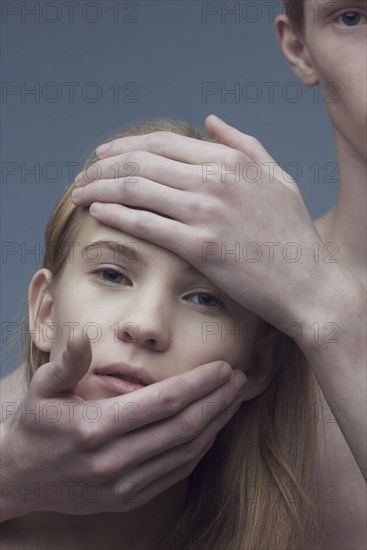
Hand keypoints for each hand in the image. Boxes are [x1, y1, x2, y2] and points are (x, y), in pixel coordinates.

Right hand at [1, 331, 244, 520]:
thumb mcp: (43, 388)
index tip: (223, 366)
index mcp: (96, 427)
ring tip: (233, 399)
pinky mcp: (128, 499)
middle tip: (238, 378)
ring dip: (215, 424)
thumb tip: (86, 332)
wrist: (17, 478)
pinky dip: (200, 449)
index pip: (164, 401)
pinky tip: (212, 428)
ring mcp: (123, 485)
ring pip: (186, 452)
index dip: (199, 383)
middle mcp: (114, 461)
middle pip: (183, 427)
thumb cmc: (34, 425)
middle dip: (217, 400)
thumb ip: (69, 361)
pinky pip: (176, 473)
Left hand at [72, 115, 330, 329]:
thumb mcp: (275, 176)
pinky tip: (97, 212)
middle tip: (82, 175)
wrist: (307, 282)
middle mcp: (215, 180)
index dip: (124, 147)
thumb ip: (243, 143)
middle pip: (141, 162)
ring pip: (136, 189)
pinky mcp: (200, 246)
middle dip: (102, 166)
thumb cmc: (292, 233)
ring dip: (99, 188)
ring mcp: (206, 212)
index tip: (103, 155)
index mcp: (230, 160)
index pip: (162, 143)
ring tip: (79, 193)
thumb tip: (210, 120)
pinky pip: (146, 224)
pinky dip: (115, 214)